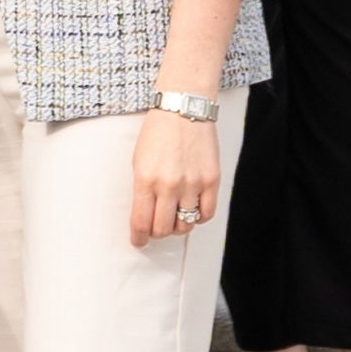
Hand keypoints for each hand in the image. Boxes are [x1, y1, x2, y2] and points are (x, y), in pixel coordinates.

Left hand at [131, 108, 221, 248]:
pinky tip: (192, 210)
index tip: (138, 241)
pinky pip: (207, 213)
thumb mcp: (139, 161)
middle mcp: (169, 185)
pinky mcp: (212, 180)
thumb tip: (144, 215)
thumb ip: (142, 189)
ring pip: (186, 224)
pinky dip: (198, 217)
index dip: (139, 238)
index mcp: (146, 179)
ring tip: (174, 217)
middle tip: (156, 229)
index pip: (141, 222)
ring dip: (178, 226)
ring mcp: (192, 184)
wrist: (183, 110)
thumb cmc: (158, 133)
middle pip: (163, 228)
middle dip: (157, 233)